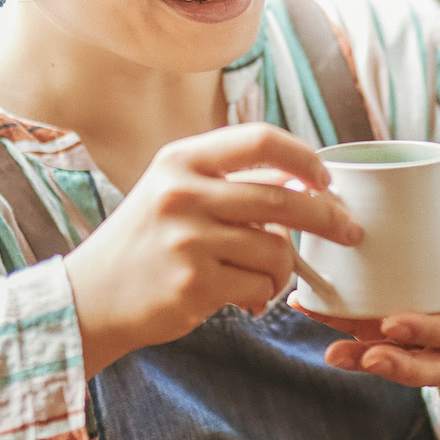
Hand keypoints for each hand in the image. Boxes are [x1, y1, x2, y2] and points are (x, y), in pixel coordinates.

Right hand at [65, 124, 362, 377]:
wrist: (90, 297)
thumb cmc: (143, 245)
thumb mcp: (174, 193)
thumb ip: (228, 182)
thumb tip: (304, 181)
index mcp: (181, 160)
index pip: (261, 140)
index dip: (304, 157)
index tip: (326, 178)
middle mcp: (183, 193)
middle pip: (283, 198)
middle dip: (329, 217)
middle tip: (349, 231)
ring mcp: (188, 239)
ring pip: (277, 250)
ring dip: (284, 271)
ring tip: (265, 279)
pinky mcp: (194, 283)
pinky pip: (260, 286)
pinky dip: (263, 295)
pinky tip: (245, 299)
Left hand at [289, 164, 439, 439]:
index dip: (429, 332)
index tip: (392, 324)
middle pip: (432, 367)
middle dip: (397, 366)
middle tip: (367, 355)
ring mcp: (430, 345)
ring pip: (399, 364)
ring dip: (363, 359)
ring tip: (332, 354)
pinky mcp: (402, 339)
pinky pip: (372, 342)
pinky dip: (341, 332)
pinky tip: (306, 306)